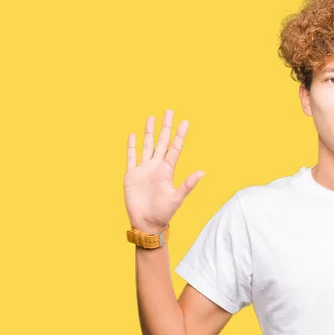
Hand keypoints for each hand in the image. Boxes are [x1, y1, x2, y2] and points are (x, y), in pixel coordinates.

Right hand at [124, 110, 204, 232]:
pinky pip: (131, 157)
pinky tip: (132, 135)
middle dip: (165, 127)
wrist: (146, 222)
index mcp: (167, 170)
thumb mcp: (177, 198)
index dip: (180, 135)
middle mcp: (156, 166)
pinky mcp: (131, 175)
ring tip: (151, 118)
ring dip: (149, 132)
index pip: (175, 148)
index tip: (185, 122)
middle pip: (161, 142)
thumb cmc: (163, 213)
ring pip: (147, 145)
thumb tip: (202, 172)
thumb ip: (188, 184)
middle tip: (169, 111)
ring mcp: (143, 169)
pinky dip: (131, 146)